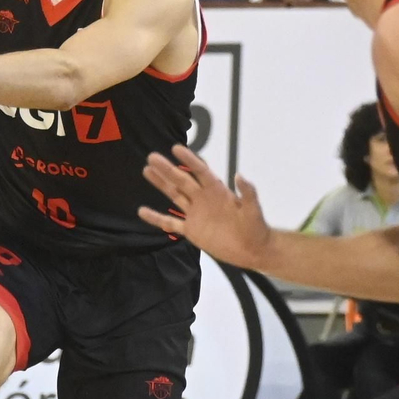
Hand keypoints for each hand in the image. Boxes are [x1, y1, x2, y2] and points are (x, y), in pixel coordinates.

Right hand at [138, 145, 274, 265]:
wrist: (252, 250)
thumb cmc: (255, 228)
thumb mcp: (254, 209)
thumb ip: (248, 193)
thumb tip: (239, 175)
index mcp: (217, 191)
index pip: (200, 171)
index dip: (189, 160)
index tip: (175, 148)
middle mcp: (203, 198)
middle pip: (182, 180)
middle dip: (167, 169)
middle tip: (151, 157)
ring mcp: (195, 214)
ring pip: (174, 195)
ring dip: (161, 184)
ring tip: (147, 170)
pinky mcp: (191, 230)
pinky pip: (170, 223)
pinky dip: (156, 218)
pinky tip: (142, 211)